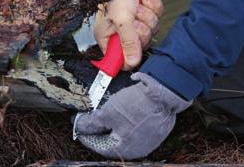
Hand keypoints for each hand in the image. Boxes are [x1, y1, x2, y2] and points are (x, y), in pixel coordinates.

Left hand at [75, 72, 191, 159]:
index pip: (99, 146)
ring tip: (104, 111)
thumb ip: (90, 123)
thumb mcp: (108, 113)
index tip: (79, 125)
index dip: (86, 135)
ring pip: (123, 133)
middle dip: (99, 129)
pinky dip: (125, 119)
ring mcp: (148, 138)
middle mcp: (138, 148)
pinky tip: (121, 108)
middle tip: (90, 118)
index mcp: (125, 149)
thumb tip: (78, 126)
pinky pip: (135, 126)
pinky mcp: (155, 127)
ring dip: (112, 123)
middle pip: (112, 141)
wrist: (165, 93)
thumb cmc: (137, 105)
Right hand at [94, 0, 162, 69]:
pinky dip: (153, 6)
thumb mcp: (121, 20)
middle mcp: (123, 34)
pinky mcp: (149, 14)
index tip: (133, 46)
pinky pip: (159, 18)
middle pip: (141, 46)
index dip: (129, 57)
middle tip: (133, 18)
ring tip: (137, 6)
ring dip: (147, 16)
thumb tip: (132, 64)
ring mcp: (137, 24)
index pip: (120, 60)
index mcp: (109, 37)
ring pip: (152, 31)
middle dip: (141, 29)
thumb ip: (128, 43)